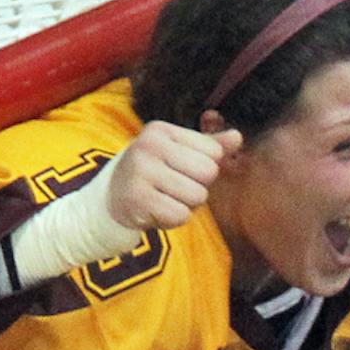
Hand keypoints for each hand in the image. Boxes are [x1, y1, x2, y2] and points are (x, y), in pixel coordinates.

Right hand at [105, 121, 241, 231]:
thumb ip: (210, 146)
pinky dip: (173, 219)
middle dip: (198, 187)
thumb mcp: (178, 153)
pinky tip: (157, 210)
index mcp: (161, 130)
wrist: (112, 199)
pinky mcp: (138, 199)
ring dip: (187, 205)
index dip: (205, 168)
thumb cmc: (152, 173)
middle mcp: (149, 145)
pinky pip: (181, 215)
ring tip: (165, 198)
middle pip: (208, 173)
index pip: (213, 151)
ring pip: (197, 196)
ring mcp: (141, 171)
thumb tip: (238, 137)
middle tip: (174, 187)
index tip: (181, 170)